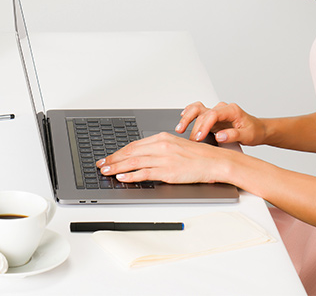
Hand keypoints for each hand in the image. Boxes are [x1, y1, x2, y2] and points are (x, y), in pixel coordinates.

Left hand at [96, 132, 231, 183]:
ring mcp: (164, 159)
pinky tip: (123, 177)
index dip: (119, 152)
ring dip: (117, 167)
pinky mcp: (168, 171)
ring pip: (134, 162)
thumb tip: (142, 156)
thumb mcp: (176, 146)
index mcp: (162, 138)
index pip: (134, 145)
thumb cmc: (198, 156)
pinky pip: (145, 173)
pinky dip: (132, 175)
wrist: (214, 161)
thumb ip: (159, 149)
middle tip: (101, 165)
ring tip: (106, 172)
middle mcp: (161, 146)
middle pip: (131, 152)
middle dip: (113, 159)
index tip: (109, 157)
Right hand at [175, 101, 266, 145]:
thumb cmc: (254, 131)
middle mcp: (222, 109)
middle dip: (195, 126)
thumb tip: (219, 136)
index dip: (204, 125)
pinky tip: (182, 119)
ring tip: (180, 128)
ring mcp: (216, 112)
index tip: (199, 137)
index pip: (213, 114)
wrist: (258, 129)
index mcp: (231, 110)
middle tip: (191, 140)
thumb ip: (233, 135)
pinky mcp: (212, 117)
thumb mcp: (247, 135)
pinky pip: (198, 112)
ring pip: (198, 109)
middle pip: (203, 112)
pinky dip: (189, 114)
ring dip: (187, 117)